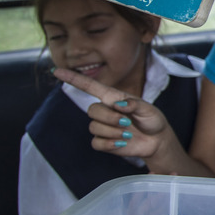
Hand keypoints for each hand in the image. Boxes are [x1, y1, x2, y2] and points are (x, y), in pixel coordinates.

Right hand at [52, 67, 177, 167]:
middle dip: (109, 117)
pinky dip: (109, 144)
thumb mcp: (148, 109)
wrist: (157, 140)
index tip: (57, 71)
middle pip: (92, 110)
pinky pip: (96, 143)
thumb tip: (118, 104)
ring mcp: (103, 126)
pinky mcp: (104, 142)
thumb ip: (134, 104)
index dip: (74, 79)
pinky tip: (122, 143)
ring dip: (113, 131)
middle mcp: (105, 110)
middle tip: (127, 122)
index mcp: (113, 98)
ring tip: (128, 133)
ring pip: (94, 127)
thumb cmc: (152, 119)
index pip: (90, 87)